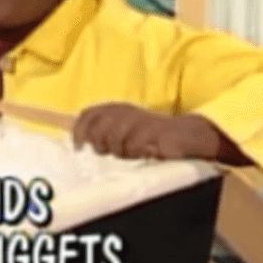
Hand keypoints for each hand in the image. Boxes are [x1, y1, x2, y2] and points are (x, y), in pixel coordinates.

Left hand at [72, 103, 224, 161]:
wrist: (184, 134)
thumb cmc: (149, 135)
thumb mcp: (123, 130)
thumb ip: (103, 132)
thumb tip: (79, 140)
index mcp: (115, 109)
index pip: (88, 115)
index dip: (79, 130)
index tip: (78, 147)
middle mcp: (124, 111)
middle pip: (98, 130)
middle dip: (101, 145)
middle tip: (111, 151)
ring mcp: (139, 120)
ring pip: (115, 140)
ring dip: (121, 151)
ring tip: (133, 152)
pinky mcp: (152, 131)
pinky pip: (135, 146)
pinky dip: (137, 153)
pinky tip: (146, 151)